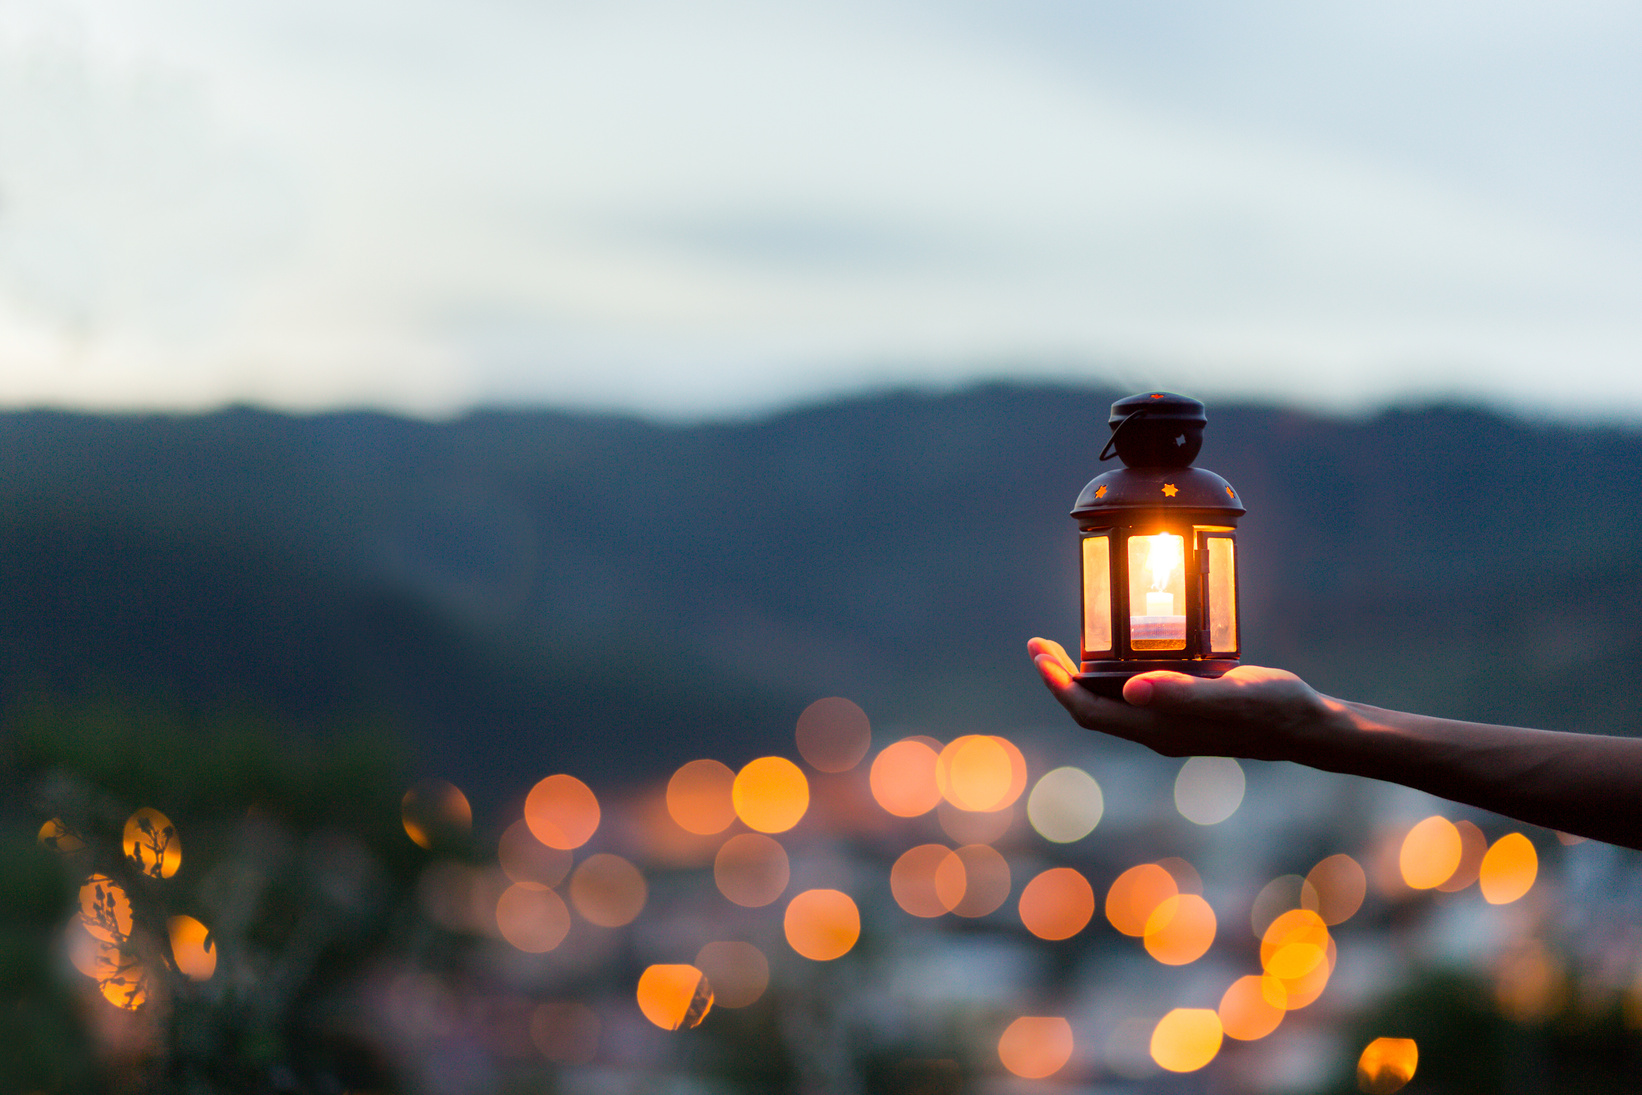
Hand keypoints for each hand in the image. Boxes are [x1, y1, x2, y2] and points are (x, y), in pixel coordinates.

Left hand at [1027, 637, 1342, 761]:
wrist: (1307, 727)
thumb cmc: (1272, 709)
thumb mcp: (1228, 695)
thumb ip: (1182, 693)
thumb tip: (1131, 692)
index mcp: (1157, 729)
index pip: (1088, 711)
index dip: (1057, 684)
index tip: (1038, 651)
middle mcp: (1155, 730)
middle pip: (1090, 709)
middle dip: (1060, 678)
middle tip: (1040, 644)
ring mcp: (1169, 723)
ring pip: (1110, 704)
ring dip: (1082, 677)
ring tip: (1067, 645)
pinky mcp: (1185, 710)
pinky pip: (1135, 695)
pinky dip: (1114, 673)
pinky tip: (1122, 648)